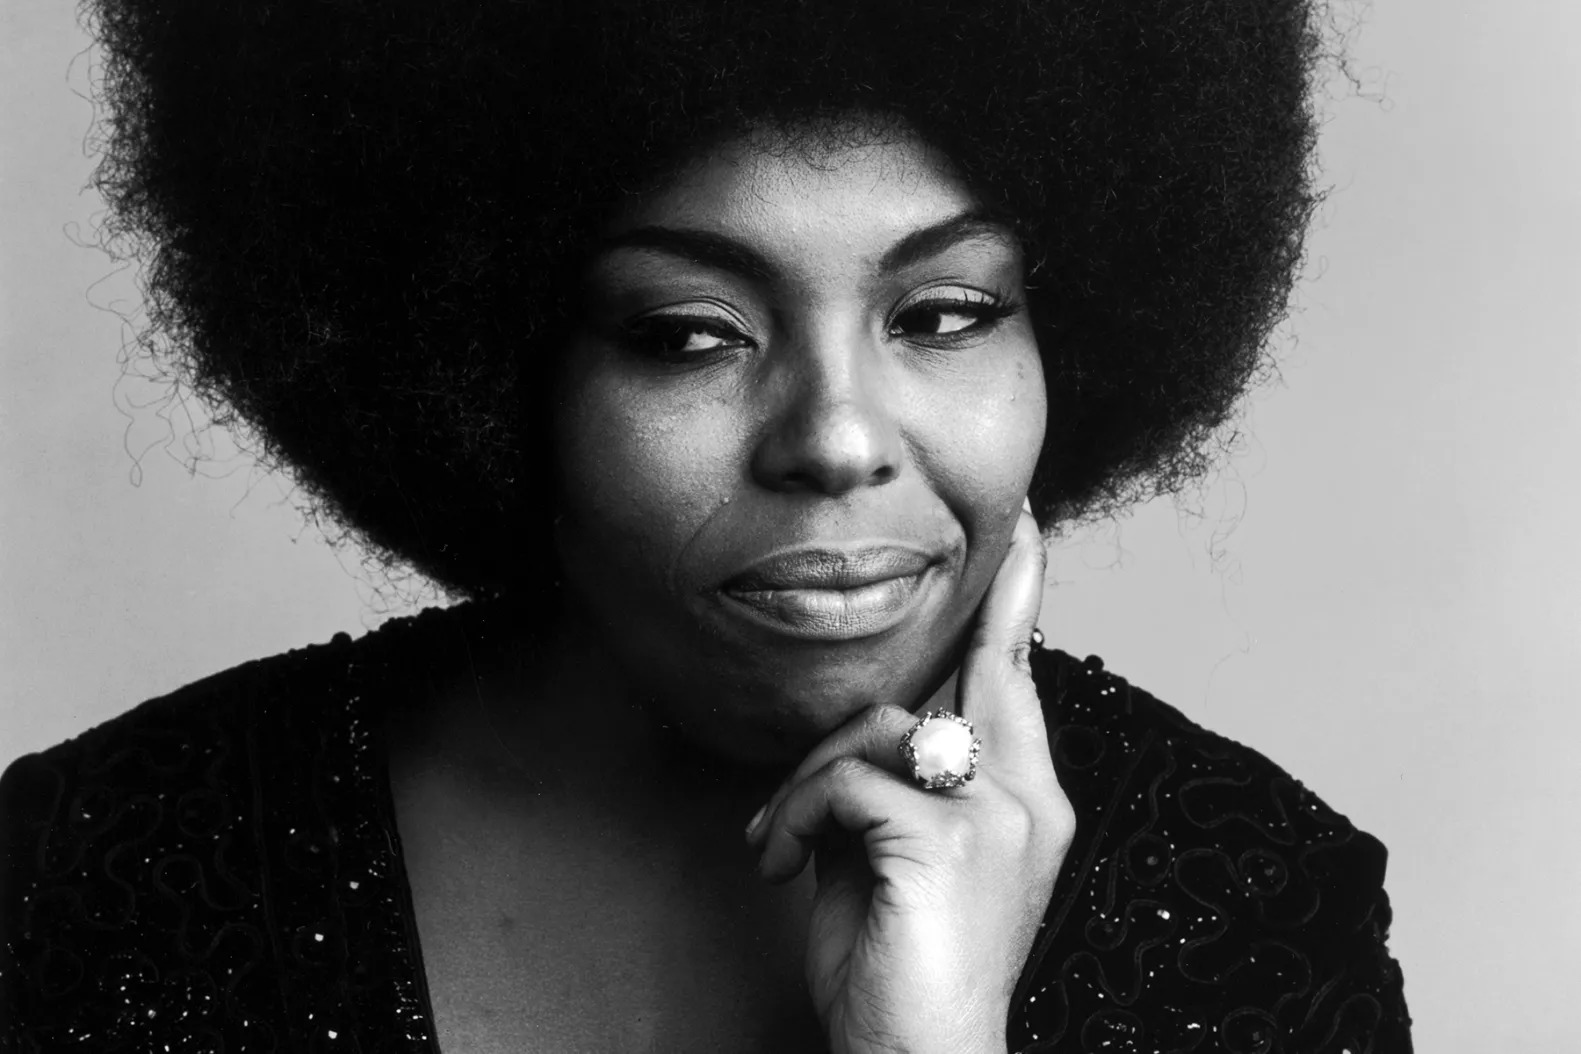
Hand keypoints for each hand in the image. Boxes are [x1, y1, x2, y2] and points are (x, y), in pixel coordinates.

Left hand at [744, 501, 1074, 1053]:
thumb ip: (889, 793)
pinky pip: (843, 784)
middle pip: (989, 673)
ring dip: (806, 781)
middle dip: (1000, 595)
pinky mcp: (947, 839)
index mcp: (1026, 809)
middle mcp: (1028, 803)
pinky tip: (780, 864)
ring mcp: (995, 818)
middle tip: (1017, 524)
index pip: (1018, 690)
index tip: (1026, 539)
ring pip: (878, 731)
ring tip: (779, 842)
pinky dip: (792, 818)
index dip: (1018, 608)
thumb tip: (853, 745)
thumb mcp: (892, 865)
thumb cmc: (899, 972)